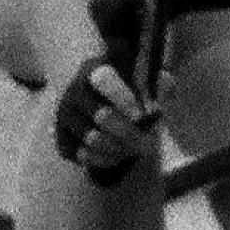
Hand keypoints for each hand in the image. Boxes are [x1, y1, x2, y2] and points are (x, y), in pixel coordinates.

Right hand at [52, 56, 160, 184]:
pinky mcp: (62, 139)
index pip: (104, 79)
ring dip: (121, 148)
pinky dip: (106, 160)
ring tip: (137, 149)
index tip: (142, 115)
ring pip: (94, 139)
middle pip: (102, 116)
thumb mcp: (144, 82)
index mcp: (94, 70)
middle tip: (149, 143)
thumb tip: (168, 80)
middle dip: (130, 133)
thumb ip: (158, 81)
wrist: (101, 106)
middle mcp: (74, 91)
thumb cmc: (128, 91)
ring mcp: (65, 116)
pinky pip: (84, 156)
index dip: (124, 97)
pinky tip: (120, 155)